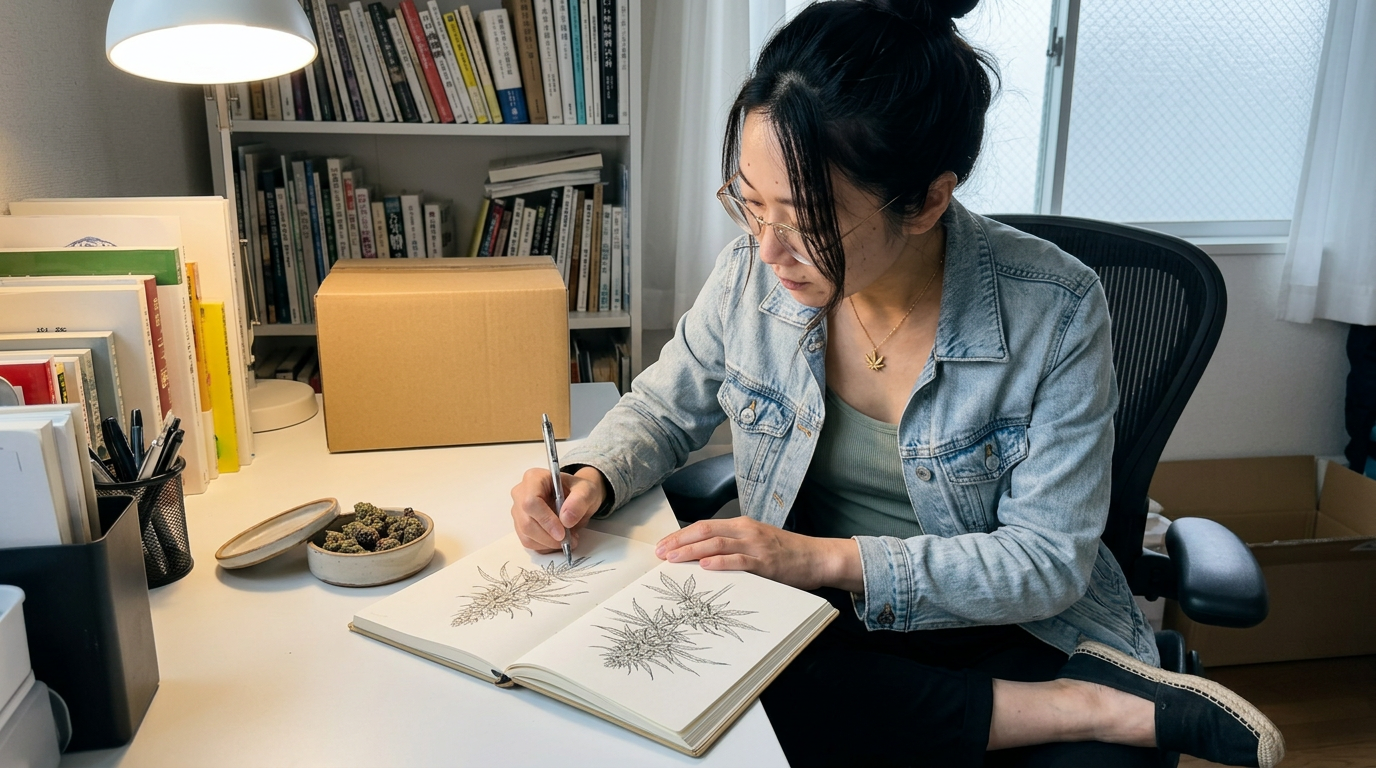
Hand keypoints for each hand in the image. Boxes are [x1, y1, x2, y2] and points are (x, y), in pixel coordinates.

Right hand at [509, 466, 606, 552]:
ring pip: (526, 536)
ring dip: (548, 544)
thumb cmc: (579, 491)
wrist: (577, 498)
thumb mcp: (587, 491)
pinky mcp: (521, 526)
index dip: (545, 520)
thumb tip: (566, 519)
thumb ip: (579, 501)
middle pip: (527, 522)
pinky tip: (558, 540)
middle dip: (549, 537)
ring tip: (568, 539)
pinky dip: (545, 546)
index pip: (531, 502)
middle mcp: (521, 494)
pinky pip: (529, 542)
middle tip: (569, 540)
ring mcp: (519, 511)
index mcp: (534, 478)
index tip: (562, 533)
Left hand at [654, 517, 862, 592]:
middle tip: (659, 553)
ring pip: (717, 544)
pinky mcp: (766, 562)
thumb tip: (702, 556)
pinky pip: (739, 560)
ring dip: (691, 551)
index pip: (704, 526)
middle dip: (679, 542)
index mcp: (742, 525)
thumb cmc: (786, 553)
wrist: (817, 557)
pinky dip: (720, 562)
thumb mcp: (757, 542)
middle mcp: (746, 531)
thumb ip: (733, 545)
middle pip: (705, 531)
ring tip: (672, 559)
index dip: (681, 535)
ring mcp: (756, 546)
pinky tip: (704, 566)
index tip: (662, 545)